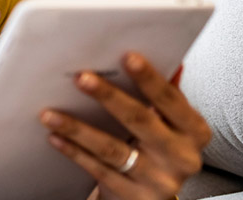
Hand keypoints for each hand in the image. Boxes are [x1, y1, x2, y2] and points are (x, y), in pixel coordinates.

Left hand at [40, 52, 211, 199]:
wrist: (152, 195)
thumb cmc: (157, 148)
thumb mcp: (168, 123)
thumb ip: (163, 94)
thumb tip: (166, 57)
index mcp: (193, 131)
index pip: (171, 100)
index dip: (150, 79)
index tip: (127, 57)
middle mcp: (181, 157)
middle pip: (140, 121)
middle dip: (109, 97)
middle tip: (81, 78)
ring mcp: (158, 180)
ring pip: (113, 150)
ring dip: (78, 129)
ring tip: (49, 113)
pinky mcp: (134, 197)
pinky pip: (99, 171)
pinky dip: (75, 153)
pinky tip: (55, 137)